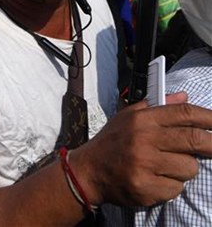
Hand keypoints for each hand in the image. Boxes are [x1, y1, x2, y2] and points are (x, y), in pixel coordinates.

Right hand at [72, 92, 211, 206]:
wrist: (87, 171)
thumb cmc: (111, 143)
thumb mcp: (128, 117)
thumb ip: (157, 106)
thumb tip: (184, 97)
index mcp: (141, 120)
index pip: (184, 114)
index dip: (209, 117)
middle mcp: (143, 140)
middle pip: (194, 140)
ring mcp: (144, 165)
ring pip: (189, 167)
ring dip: (184, 169)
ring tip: (167, 167)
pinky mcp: (145, 187)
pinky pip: (176, 188)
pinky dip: (171, 186)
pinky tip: (156, 180)